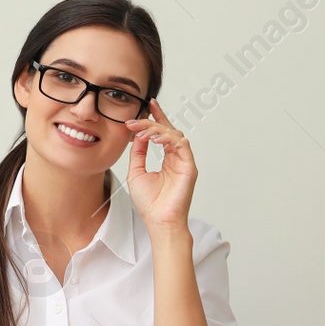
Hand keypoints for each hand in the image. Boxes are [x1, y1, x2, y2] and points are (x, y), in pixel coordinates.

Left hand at [124, 97, 196, 229]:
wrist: (158, 221)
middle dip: (152, 121)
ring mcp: (184, 162)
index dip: (157, 117)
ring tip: (142, 132)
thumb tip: (138, 135)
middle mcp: (177, 158)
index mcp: (167, 159)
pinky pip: (181, 145)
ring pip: (175, 134)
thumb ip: (138, 153)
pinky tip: (154, 138)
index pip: (163, 133)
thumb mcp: (136, 172)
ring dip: (157, 129)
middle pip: (169, 130)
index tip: (148, 104)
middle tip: (135, 120)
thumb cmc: (149, 203)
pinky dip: (168, 138)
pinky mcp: (189, 167)